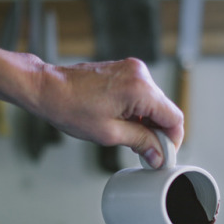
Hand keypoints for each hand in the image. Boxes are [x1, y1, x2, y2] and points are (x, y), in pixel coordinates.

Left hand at [33, 58, 183, 167]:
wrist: (48, 89)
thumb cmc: (71, 108)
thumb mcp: (110, 133)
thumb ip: (141, 142)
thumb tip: (158, 154)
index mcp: (139, 89)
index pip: (174, 117)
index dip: (173, 140)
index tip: (164, 155)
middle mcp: (139, 74)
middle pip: (165, 109)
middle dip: (159, 132)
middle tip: (147, 152)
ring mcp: (132, 69)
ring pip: (154, 102)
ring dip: (148, 122)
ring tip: (131, 138)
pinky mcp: (124, 70)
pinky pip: (142, 93)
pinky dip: (138, 110)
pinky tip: (125, 123)